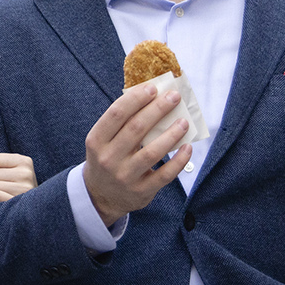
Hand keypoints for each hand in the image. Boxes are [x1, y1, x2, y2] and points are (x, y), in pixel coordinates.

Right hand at [83, 83, 191, 226]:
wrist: (100, 196)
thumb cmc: (106, 158)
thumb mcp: (103, 141)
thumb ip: (121, 122)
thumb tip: (151, 97)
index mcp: (96, 140)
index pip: (116, 114)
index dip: (135, 99)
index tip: (153, 87)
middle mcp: (108, 158)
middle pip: (136, 129)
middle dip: (158, 109)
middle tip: (174, 97)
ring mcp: (125, 176)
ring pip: (152, 152)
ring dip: (171, 134)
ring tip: (184, 121)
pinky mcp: (142, 191)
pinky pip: (165, 174)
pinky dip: (179, 160)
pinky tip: (187, 147)